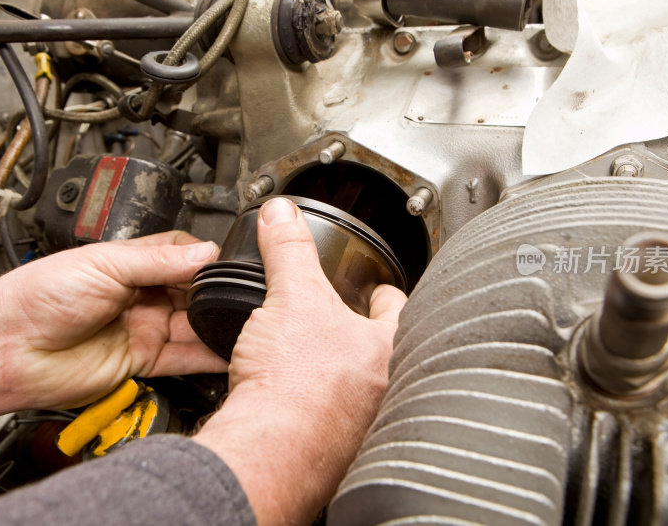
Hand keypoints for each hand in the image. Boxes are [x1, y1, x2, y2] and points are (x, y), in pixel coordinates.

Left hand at [0, 231, 225, 427]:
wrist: (11, 348)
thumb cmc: (40, 297)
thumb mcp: (106, 264)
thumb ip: (159, 260)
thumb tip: (205, 252)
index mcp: (130, 263)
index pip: (181, 254)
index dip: (204, 259)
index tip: (224, 264)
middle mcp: (140, 295)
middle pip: (193, 292)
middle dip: (215, 294)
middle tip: (240, 295)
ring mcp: (143, 328)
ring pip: (192, 326)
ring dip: (216, 325)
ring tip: (243, 323)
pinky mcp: (142, 360)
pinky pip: (183, 359)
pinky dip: (207, 358)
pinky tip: (227, 351)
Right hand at [194, 198, 407, 524]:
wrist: (268, 450)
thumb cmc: (295, 383)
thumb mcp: (292, 297)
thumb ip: (289, 251)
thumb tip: (282, 216)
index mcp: (389, 349)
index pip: (400, 311)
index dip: (387, 296)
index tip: (380, 291)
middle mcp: (387, 391)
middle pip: (385, 352)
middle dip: (368, 338)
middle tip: (351, 325)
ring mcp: (363, 426)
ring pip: (361, 390)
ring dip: (345, 375)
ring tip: (322, 362)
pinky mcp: (332, 451)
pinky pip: (332, 421)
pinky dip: (320, 408)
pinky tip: (299, 402)